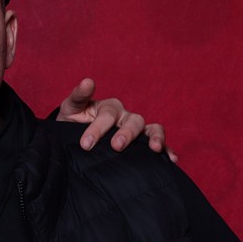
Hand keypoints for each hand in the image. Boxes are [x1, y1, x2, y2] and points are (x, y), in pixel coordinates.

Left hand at [57, 78, 176, 161]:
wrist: (72, 137)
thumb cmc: (74, 120)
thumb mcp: (71, 108)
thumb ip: (78, 96)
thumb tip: (88, 81)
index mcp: (109, 108)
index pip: (108, 115)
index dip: (98, 129)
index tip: (86, 144)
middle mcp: (125, 117)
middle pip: (133, 121)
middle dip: (126, 134)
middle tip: (116, 146)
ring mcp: (136, 130)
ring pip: (151, 129)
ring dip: (155, 138)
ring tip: (155, 149)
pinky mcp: (142, 144)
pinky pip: (159, 146)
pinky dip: (167, 151)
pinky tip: (171, 160)